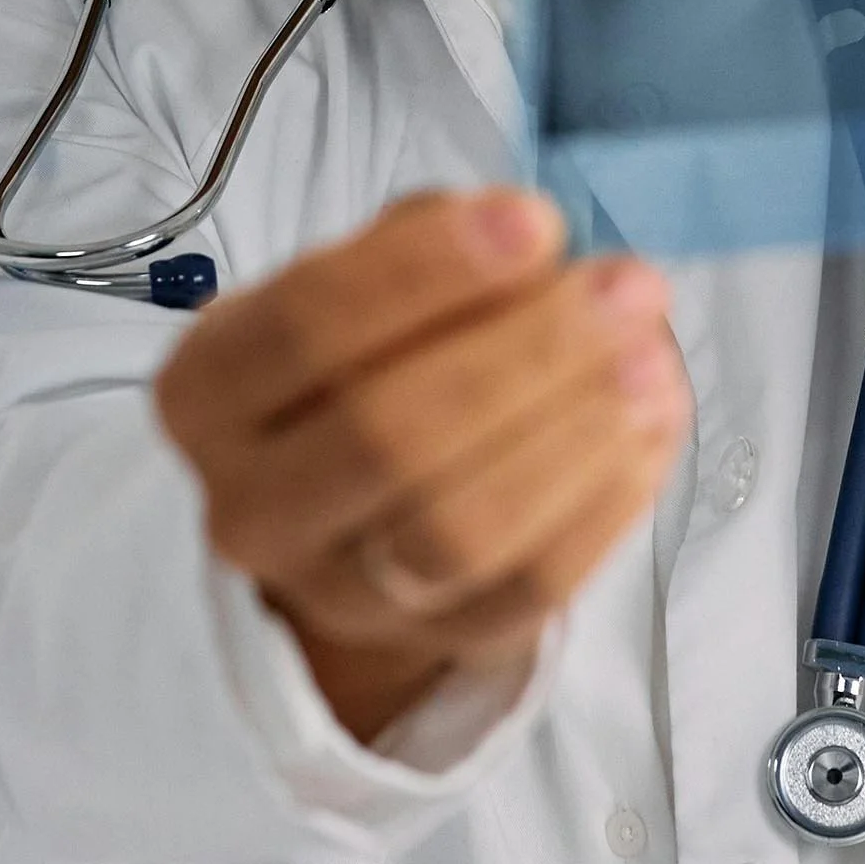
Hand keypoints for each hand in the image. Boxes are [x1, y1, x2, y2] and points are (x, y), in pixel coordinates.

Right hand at [154, 187, 687, 742]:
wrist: (355, 503)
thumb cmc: (367, 354)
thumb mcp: (366, 274)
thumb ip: (430, 239)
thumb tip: (529, 242)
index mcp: (209, 389)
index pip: (305, 328)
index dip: (426, 272)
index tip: (539, 221)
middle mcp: (250, 506)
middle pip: (386, 437)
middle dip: (527, 353)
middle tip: (630, 286)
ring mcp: (337, 592)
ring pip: (456, 533)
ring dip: (573, 436)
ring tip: (655, 359)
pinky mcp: (434, 642)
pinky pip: (528, 590)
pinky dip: (605, 506)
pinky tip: (655, 426)